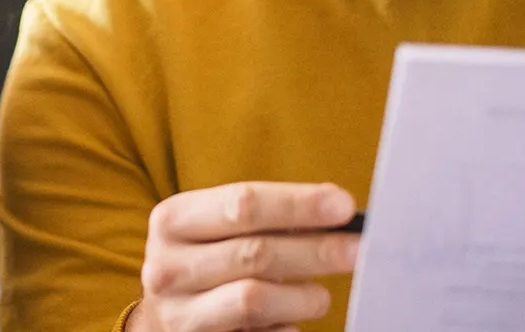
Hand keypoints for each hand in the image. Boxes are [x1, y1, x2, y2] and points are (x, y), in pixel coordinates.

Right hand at [129, 182, 361, 331]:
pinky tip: (290, 320)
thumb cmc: (207, 257)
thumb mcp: (219, 226)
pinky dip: (285, 328)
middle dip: (315, 250)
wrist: (167, 312)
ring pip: (254, 300)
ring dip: (303, 296)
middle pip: (254, 253)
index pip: (243, 204)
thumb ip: (268, 215)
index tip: (344, 207)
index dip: (299, 204)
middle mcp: (168, 266)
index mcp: (173, 220)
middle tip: (357, 249)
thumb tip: (336, 207)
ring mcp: (179, 312)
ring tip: (321, 295)